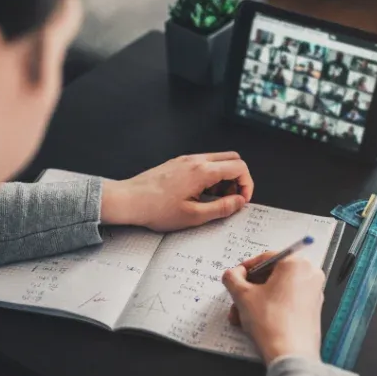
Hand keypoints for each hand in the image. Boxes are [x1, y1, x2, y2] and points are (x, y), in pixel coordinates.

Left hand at [100, 152, 253, 230]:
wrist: (129, 200)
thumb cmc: (156, 209)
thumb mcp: (194, 216)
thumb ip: (221, 208)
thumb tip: (239, 202)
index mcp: (203, 171)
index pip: (239, 168)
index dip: (247, 184)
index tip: (241, 200)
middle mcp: (196, 160)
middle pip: (232, 159)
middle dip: (238, 179)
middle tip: (230, 198)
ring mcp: (185, 160)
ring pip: (217, 160)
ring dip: (223, 178)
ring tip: (213, 200)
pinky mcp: (177, 163)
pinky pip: (202, 164)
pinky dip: (210, 176)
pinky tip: (199, 194)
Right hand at [222, 251, 324, 365]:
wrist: (290, 354)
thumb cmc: (272, 324)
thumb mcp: (243, 296)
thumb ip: (232, 278)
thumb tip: (232, 274)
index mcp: (296, 264)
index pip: (265, 258)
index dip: (245, 268)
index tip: (235, 276)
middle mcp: (309, 275)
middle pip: (271, 276)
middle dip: (250, 289)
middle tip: (237, 298)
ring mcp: (313, 293)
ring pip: (277, 291)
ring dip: (256, 301)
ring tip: (241, 316)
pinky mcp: (312, 310)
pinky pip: (287, 302)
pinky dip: (270, 308)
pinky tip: (254, 322)